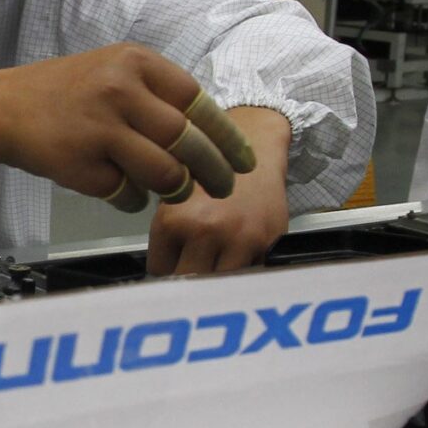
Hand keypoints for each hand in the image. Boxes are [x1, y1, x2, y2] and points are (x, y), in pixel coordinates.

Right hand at [0, 43, 256, 206]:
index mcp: (134, 62)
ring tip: (172, 191)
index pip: (198, 101)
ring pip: (165, 173)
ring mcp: (100, 129)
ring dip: (175, 188)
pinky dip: (133, 198)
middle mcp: (120, 90)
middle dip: (215, 171)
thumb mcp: (112, 71)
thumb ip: (157, 95)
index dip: (226, 135)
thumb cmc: (62, 93)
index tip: (243, 159)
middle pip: (188, 140)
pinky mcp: (81, 165)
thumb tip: (210, 135)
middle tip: (224, 187)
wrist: (1, 108)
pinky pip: (129, 194)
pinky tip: (122, 189)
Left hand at [147, 109, 292, 275]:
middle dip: (188, 276)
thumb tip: (161, 271)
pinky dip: (243, 267)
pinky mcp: (267, 242)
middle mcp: (206, 231)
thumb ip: (166, 234)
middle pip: (189, 280)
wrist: (254, 145)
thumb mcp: (174, 196)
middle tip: (192, 263)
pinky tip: (238, 248)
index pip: (160, 269)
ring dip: (216, 274)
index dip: (165, 266)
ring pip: (220, 281)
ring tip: (215, 256)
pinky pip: (249, 272)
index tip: (171, 262)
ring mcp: (239, 239)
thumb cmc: (210, 170)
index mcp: (174, 220)